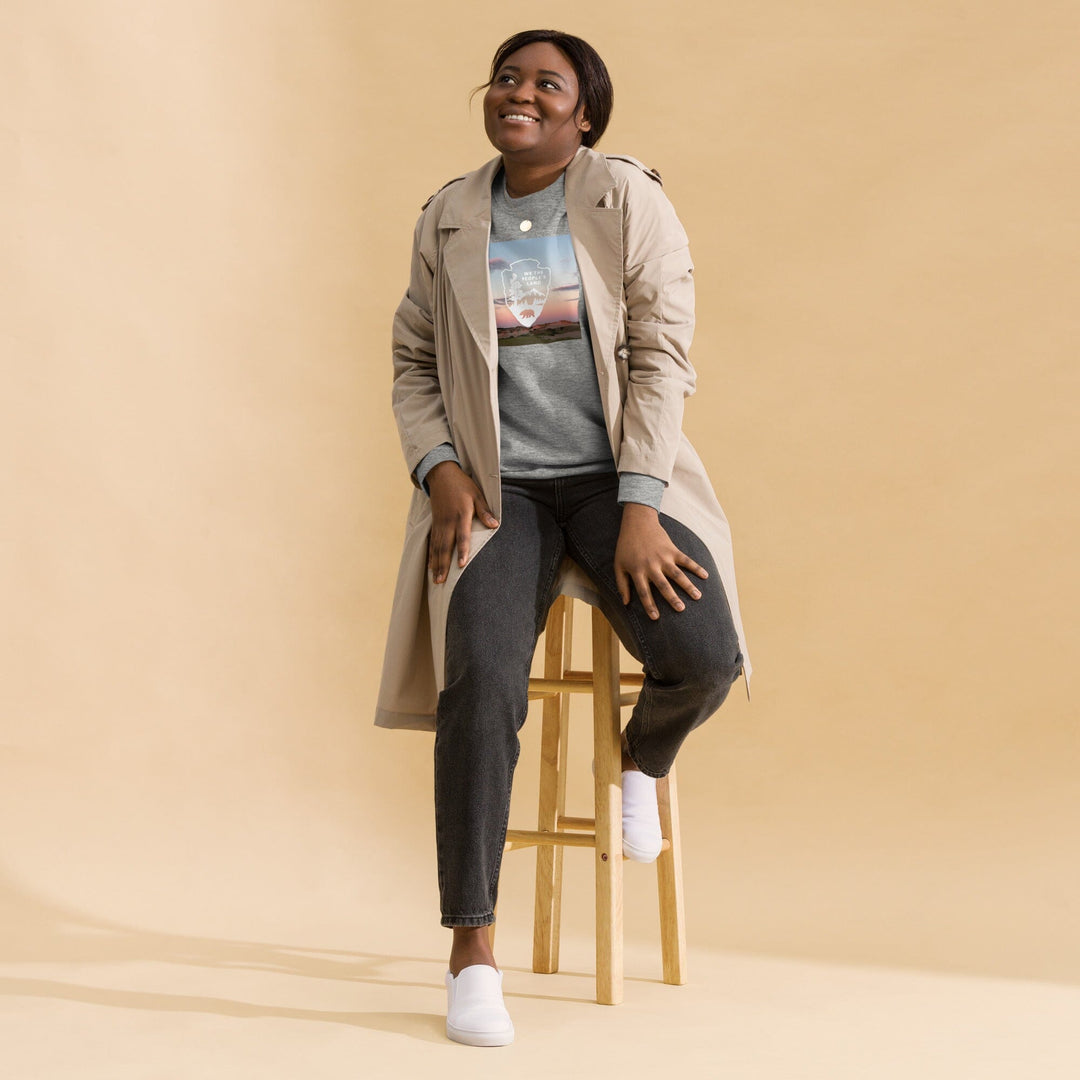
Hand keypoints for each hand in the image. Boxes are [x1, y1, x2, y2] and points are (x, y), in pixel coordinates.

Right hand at [426, 462, 498, 583]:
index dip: (462, 551)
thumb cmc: (462, 485)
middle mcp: (448, 522)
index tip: (461, 565)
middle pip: (445, 547)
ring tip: (436, 579)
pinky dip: (431, 555)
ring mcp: (439, 523)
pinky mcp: (435, 523)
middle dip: (443, 565)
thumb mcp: (477, 495)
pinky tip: (431, 566)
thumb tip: (495, 525)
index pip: (461, 537)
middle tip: (441, 581)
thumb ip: (485, 511)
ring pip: (437, 547)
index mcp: (461, 515)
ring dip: (436, 564)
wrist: (442, 475)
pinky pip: (432, 542)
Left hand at [614, 504, 707, 618]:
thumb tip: (625, 603)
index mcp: (637, 571)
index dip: (649, 605)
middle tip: (681, 609)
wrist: (637, 523)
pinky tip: (705, 576)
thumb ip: (622, 585)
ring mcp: (663, 557)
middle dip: (672, 598)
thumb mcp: (619, 565)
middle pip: (663, 585)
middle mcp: (651, 565)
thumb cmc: (626, 546)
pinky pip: (686, 560)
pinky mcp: (672, 549)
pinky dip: (696, 567)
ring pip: (677, 574)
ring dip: (688, 585)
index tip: (656, 618)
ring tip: (697, 596)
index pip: (644, 592)